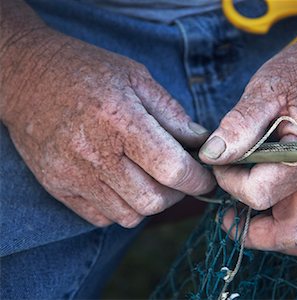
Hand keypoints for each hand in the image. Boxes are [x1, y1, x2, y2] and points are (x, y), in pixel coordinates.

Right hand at [1, 29, 214, 226]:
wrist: (26, 77)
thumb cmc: (85, 71)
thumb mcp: (136, 77)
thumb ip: (171, 113)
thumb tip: (200, 142)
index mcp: (120, 121)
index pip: (171, 169)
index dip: (197, 179)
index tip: (205, 177)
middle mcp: (95, 154)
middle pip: (153, 201)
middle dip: (177, 193)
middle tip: (178, 176)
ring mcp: (73, 175)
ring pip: (130, 215)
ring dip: (150, 202)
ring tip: (149, 178)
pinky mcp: (58, 187)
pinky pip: (102, 218)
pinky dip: (121, 207)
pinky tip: (122, 182)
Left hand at [199, 36, 296, 255]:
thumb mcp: (266, 89)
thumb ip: (239, 125)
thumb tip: (212, 157)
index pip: (259, 193)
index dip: (230, 182)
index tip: (220, 162)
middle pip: (295, 235)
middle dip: (255, 234)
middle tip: (229, 217)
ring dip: (277, 235)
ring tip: (250, 217)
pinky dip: (295, 223)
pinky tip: (273, 206)